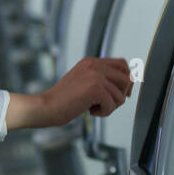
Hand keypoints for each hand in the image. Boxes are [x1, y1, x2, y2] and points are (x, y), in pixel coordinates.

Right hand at [14, 57, 130, 128]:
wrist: (47, 106)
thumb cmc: (63, 99)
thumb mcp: (84, 82)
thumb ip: (101, 79)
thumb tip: (125, 86)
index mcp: (91, 62)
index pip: (122, 64)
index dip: (127, 79)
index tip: (123, 92)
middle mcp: (94, 65)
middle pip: (126, 78)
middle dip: (122, 95)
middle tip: (108, 104)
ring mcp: (95, 75)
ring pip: (120, 94)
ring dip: (110, 106)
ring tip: (94, 108)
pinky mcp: (95, 88)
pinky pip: (112, 104)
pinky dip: (104, 112)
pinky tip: (90, 111)